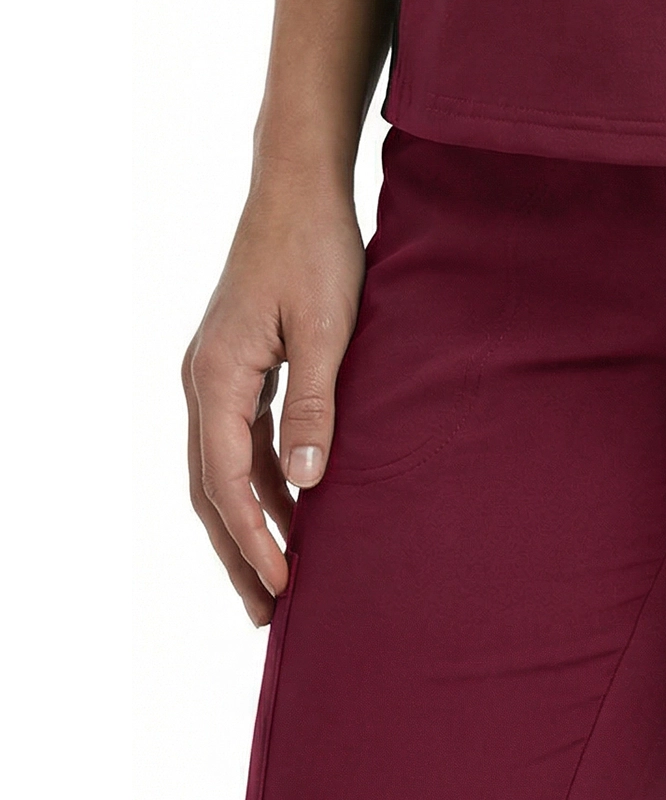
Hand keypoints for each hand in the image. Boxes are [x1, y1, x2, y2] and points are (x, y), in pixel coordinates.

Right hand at [183, 178, 365, 622]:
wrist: (298, 186)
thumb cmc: (316, 249)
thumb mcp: (327, 328)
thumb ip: (315, 406)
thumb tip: (307, 484)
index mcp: (216, 376)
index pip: (226, 482)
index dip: (252, 540)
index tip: (280, 588)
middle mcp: (203, 379)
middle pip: (211, 487)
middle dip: (237, 550)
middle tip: (265, 614)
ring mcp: (215, 370)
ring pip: (221, 467)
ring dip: (246, 521)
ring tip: (275, 578)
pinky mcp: (237, 361)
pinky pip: (238, 438)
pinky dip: (257, 480)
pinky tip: (291, 505)